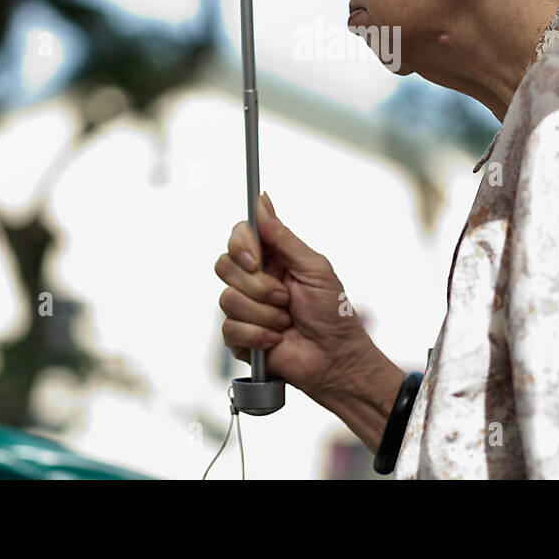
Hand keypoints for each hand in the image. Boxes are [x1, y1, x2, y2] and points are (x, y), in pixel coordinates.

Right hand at [215, 192, 377, 403]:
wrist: (335, 359)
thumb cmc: (332, 312)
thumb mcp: (313, 268)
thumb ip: (283, 237)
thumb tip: (261, 200)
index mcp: (272, 259)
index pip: (239, 237)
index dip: (241, 245)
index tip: (256, 260)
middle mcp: (254, 280)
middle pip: (224, 265)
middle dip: (257, 286)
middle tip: (285, 298)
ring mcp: (245, 308)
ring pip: (227, 299)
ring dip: (263, 314)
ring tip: (286, 321)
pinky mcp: (240, 336)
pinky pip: (229, 328)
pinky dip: (258, 335)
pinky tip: (277, 339)